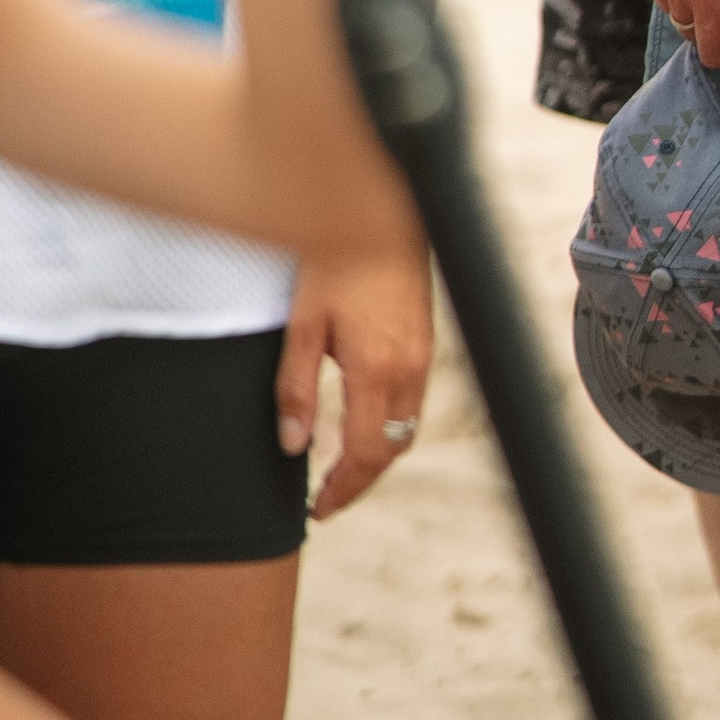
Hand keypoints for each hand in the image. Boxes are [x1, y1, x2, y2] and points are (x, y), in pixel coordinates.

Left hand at [278, 250, 434, 520]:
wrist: (383, 210)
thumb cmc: (337, 260)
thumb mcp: (303, 323)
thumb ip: (296, 388)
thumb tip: (293, 447)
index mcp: (377, 371)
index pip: (365, 455)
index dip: (342, 490)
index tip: (318, 510)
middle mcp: (409, 370)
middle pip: (391, 450)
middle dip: (360, 481)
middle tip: (326, 498)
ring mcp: (423, 355)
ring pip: (406, 429)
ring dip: (377, 456)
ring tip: (341, 469)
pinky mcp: (425, 340)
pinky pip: (412, 402)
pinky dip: (390, 427)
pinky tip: (364, 422)